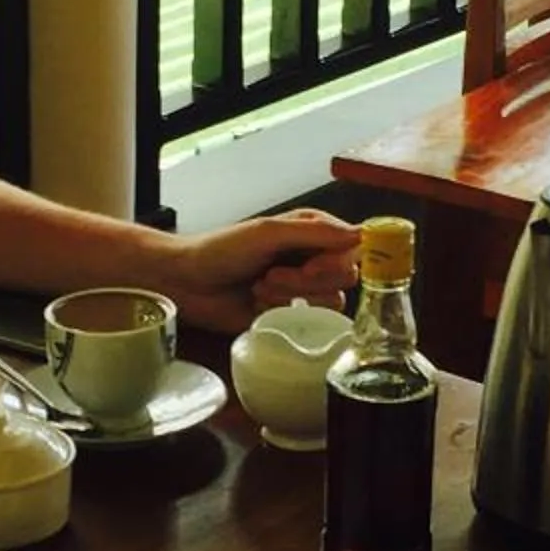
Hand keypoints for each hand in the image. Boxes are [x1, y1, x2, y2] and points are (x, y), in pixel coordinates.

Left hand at [163, 209, 360, 333]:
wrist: (187, 283)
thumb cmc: (221, 249)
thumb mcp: (268, 232)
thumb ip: (315, 232)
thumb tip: (362, 233)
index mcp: (312, 230)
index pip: (353, 245)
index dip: (337, 259)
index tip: (310, 265)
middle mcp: (314, 257)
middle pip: (345, 275)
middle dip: (307, 279)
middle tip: (271, 274)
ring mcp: (304, 288)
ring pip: (331, 300)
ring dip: (291, 295)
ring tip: (260, 287)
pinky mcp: (293, 314)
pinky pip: (311, 321)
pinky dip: (284, 312)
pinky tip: (259, 304)